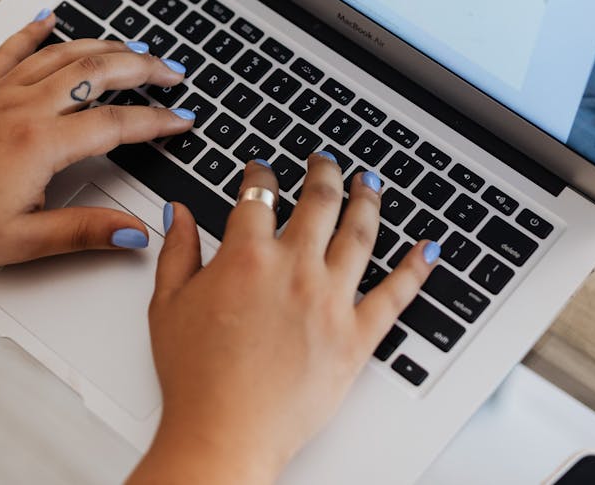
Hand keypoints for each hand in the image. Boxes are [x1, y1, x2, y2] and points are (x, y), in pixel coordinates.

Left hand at [0, 13, 196, 310]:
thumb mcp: (21, 242)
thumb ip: (83, 233)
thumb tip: (134, 233)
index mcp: (40, 144)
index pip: (116, 123)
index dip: (157, 120)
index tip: (182, 120)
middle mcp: (23, 107)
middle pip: (98, 72)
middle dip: (143, 68)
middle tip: (173, 73)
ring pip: (63, 53)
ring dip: (105, 46)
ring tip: (134, 48)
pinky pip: (12, 48)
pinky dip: (36, 30)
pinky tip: (51, 18)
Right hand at [130, 155, 439, 483]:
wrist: (226, 433)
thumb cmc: (196, 379)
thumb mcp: (167, 306)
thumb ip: (177, 251)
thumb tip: (179, 213)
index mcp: (246, 257)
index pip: (259, 195)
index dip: (261, 175)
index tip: (262, 171)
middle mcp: (295, 270)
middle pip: (319, 200)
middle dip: (323, 172)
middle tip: (324, 161)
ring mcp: (331, 301)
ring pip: (361, 233)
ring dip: (367, 200)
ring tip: (369, 183)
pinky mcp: (357, 337)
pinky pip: (397, 294)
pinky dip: (416, 268)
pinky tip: (428, 248)